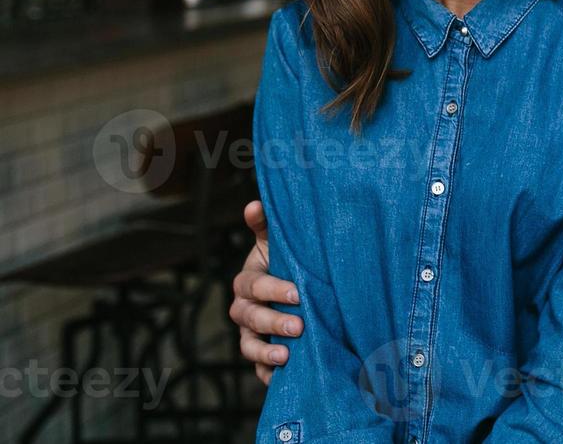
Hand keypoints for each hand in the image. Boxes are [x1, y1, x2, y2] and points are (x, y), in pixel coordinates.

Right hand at [228, 200, 301, 385]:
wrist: (297, 285)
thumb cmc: (287, 260)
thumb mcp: (279, 242)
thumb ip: (267, 226)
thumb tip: (254, 205)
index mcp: (248, 280)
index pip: (253, 286)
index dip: (272, 290)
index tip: (298, 293)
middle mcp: (244, 308)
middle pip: (249, 317)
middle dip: (272, 322)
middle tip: (299, 326)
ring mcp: (250, 332)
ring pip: (248, 344)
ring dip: (265, 350)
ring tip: (286, 354)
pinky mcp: (261, 352)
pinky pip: (258, 367)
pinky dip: (267, 373)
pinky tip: (280, 377)